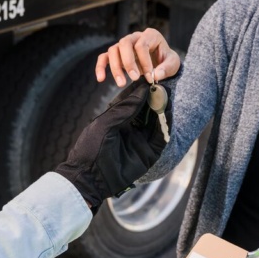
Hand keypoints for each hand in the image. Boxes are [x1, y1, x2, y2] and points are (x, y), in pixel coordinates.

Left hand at [53, 81, 167, 212]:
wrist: (90, 178)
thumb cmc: (91, 148)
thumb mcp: (105, 124)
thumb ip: (124, 109)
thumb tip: (141, 91)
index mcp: (117, 120)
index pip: (133, 102)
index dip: (142, 91)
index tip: (150, 79)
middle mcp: (130, 129)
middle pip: (147, 111)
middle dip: (154, 99)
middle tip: (162, 86)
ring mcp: (140, 141)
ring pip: (155, 123)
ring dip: (161, 111)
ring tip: (166, 98)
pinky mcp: (148, 154)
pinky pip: (160, 139)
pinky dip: (165, 128)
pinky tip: (168, 116)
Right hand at [95, 28, 179, 86]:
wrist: (161, 62)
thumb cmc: (166, 61)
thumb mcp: (173, 64)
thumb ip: (167, 68)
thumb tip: (156, 75)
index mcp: (150, 35)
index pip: (142, 45)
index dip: (145, 62)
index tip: (150, 77)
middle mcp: (135, 37)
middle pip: (124, 43)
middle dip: (128, 62)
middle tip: (134, 78)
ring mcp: (123, 45)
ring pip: (113, 50)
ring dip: (116, 67)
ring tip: (121, 84)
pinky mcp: (116, 54)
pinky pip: (104, 57)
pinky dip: (101, 67)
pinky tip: (101, 79)